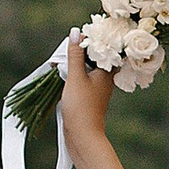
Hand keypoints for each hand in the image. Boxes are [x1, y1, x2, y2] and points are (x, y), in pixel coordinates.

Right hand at [58, 35, 130, 168]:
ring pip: (87, 67)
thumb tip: (75, 32)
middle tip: (65, 48)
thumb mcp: (76, 77)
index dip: (89, 38)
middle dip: (80, 50)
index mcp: (107, 70)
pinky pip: (82, 78)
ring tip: (61, 61)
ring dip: (74, 63)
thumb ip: (75, 54)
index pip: (102, 46)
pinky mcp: (89, 96)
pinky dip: (73, 74)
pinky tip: (63, 74)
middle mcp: (105, 77)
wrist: (83, 136)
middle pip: (94, 56)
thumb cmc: (81, 106)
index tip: (76, 35)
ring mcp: (97, 87)